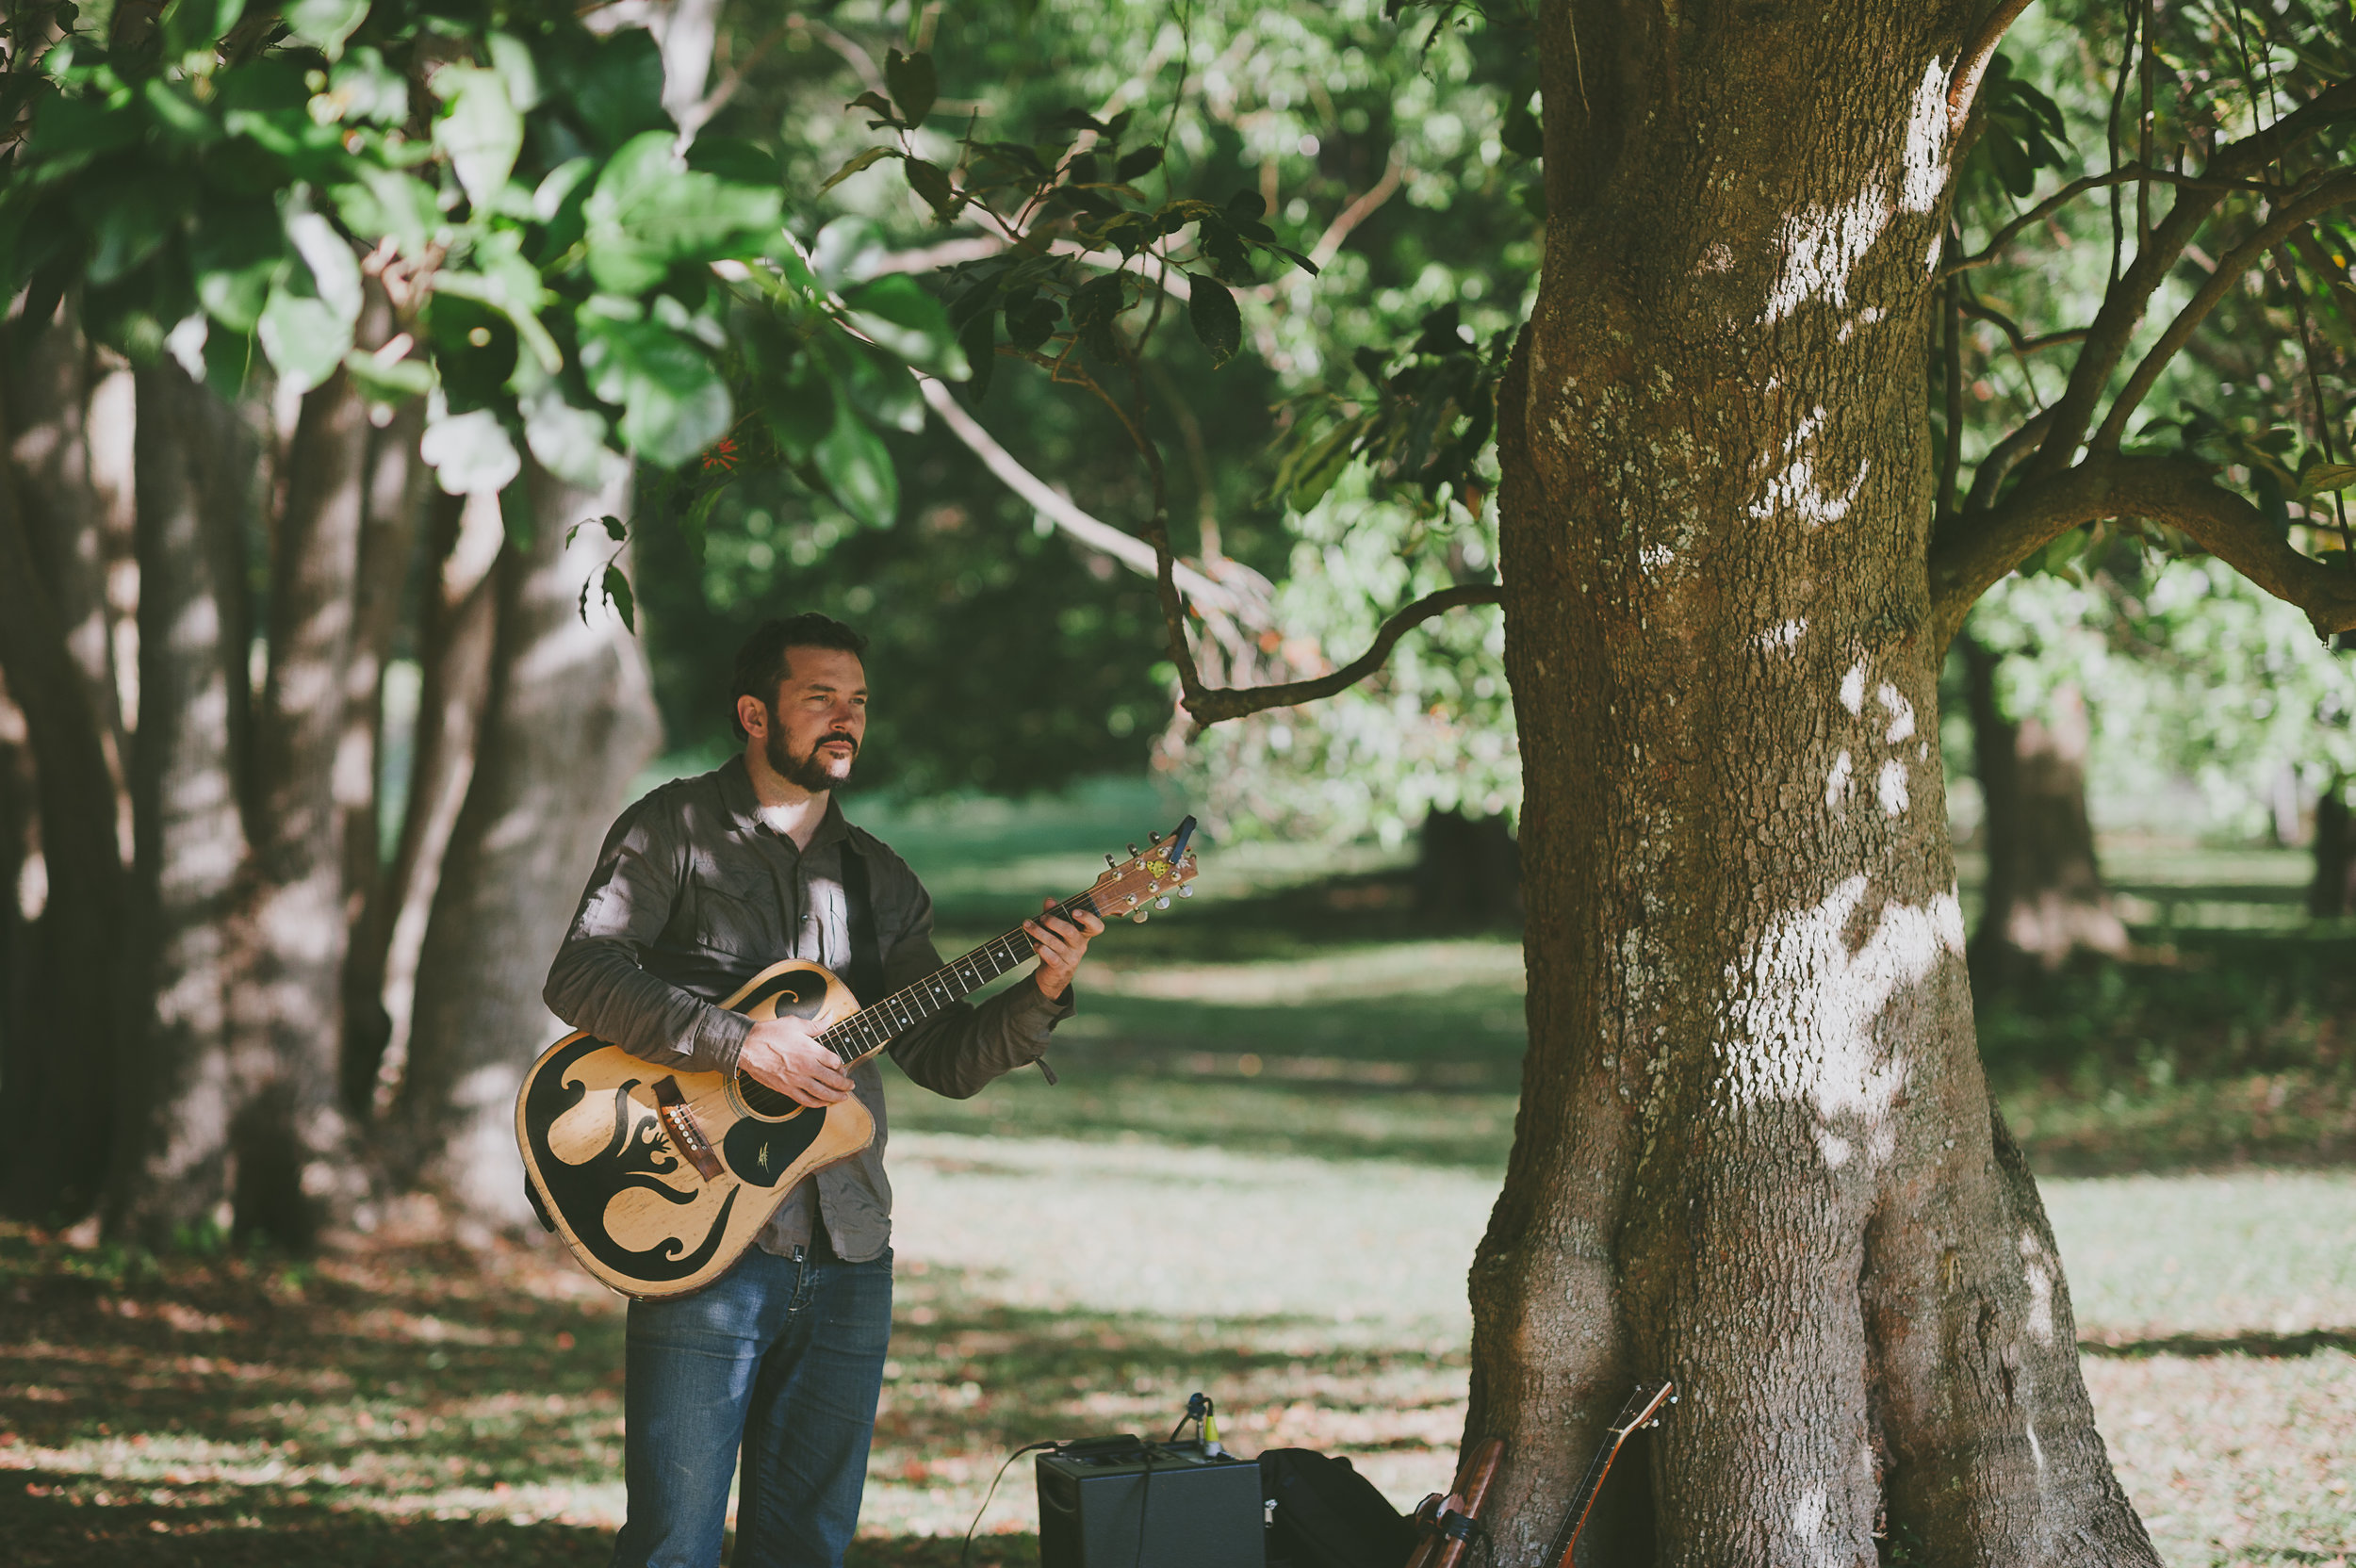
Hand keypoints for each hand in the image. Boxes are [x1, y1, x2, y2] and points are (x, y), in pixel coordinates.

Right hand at [739, 1015, 854, 1106]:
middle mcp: (806, 1067)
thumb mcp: (796, 1023)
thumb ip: (817, 1024)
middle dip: (845, 1084)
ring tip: (843, 1098)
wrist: (748, 1046)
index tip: (841, 1066)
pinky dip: (817, 1104)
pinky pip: (805, 1100)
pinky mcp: (786, 1089)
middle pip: (833, 1080)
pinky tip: (823, 1103)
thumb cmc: (771, 1033)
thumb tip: (832, 1015)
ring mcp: (796, 1080)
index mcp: (811, 1050)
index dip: (841, 1065)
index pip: (835, 1061)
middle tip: (851, 1085)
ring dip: (835, 1097)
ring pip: (822, 1093)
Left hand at [1026, 897, 1104, 1000]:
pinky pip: (1052, 957)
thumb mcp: (1056, 930)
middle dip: (1054, 922)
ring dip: (1039, 932)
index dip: (1088, 918)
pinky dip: (1041, 949)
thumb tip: (1049, 900)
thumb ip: (1053, 914)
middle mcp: (1080, 946)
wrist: (1053, 975)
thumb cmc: (1057, 947)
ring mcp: (1071, 959)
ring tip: (1027, 925)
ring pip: (1056, 943)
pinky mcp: (1061, 969)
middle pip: (1071, 931)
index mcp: (1083, 934)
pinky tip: (1035, 945)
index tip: (1074, 911)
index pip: (1096, 926)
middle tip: (1042, 918)